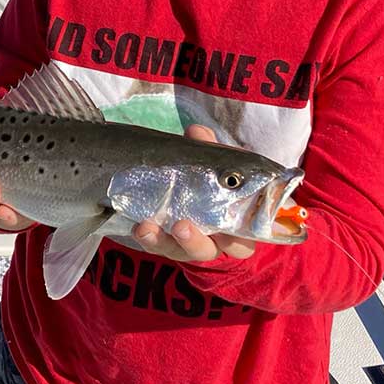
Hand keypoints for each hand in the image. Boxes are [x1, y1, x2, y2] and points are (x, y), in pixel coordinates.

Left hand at [132, 124, 256, 262]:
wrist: (190, 195)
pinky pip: (156, 245)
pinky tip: (139, 226)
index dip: (240, 240)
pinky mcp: (166, 243)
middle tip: (181, 226)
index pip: (245, 241)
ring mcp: (187, 245)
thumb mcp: (215, 165)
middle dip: (194, 242)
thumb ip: (208, 149)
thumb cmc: (214, 182)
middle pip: (207, 251)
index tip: (230, 232)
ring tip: (147, 227)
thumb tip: (196, 132)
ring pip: (177, 251)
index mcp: (236, 227)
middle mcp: (213, 242)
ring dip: (162, 240)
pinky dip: (147, 237)